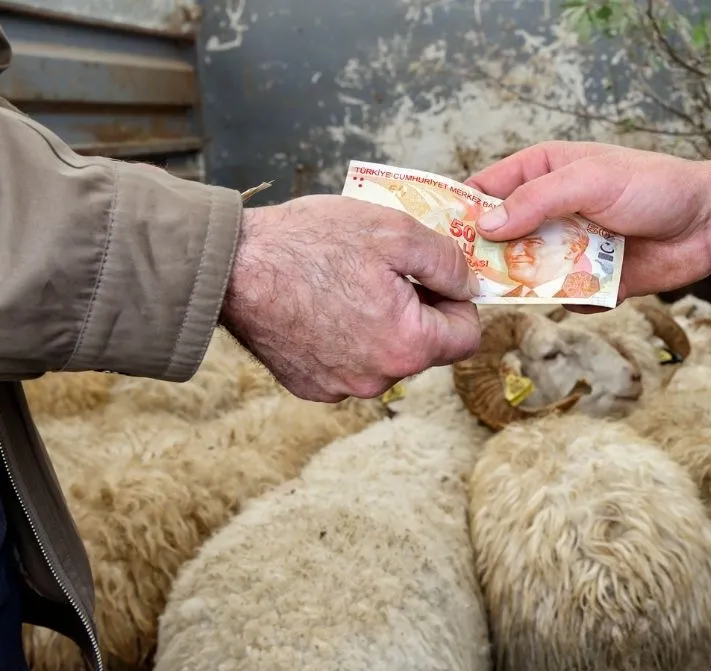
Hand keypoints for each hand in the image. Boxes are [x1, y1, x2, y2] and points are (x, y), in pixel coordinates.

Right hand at [219, 195, 481, 401]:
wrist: (227, 266)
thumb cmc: (309, 243)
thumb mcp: (394, 231)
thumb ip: (447, 261)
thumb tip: (470, 284)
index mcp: (408, 346)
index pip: (467, 336)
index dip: (458, 302)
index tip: (435, 277)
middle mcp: (378, 379)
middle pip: (426, 349)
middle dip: (419, 311)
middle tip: (387, 272)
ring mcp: (340, 388)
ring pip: (386, 357)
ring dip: (381, 325)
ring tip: (348, 284)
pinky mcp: (310, 386)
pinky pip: (348, 364)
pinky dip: (345, 338)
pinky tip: (321, 305)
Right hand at [465, 141, 710, 302]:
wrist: (709, 223)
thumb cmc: (654, 187)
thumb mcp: (590, 180)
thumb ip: (537, 200)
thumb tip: (488, 224)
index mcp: (543, 173)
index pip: (486, 190)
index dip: (459, 211)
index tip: (436, 237)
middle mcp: (551, 212)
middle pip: (500, 240)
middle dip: (489, 259)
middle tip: (475, 278)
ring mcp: (570, 248)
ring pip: (529, 275)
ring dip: (532, 284)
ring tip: (541, 287)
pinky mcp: (592, 282)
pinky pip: (566, 298)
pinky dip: (576, 300)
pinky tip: (597, 291)